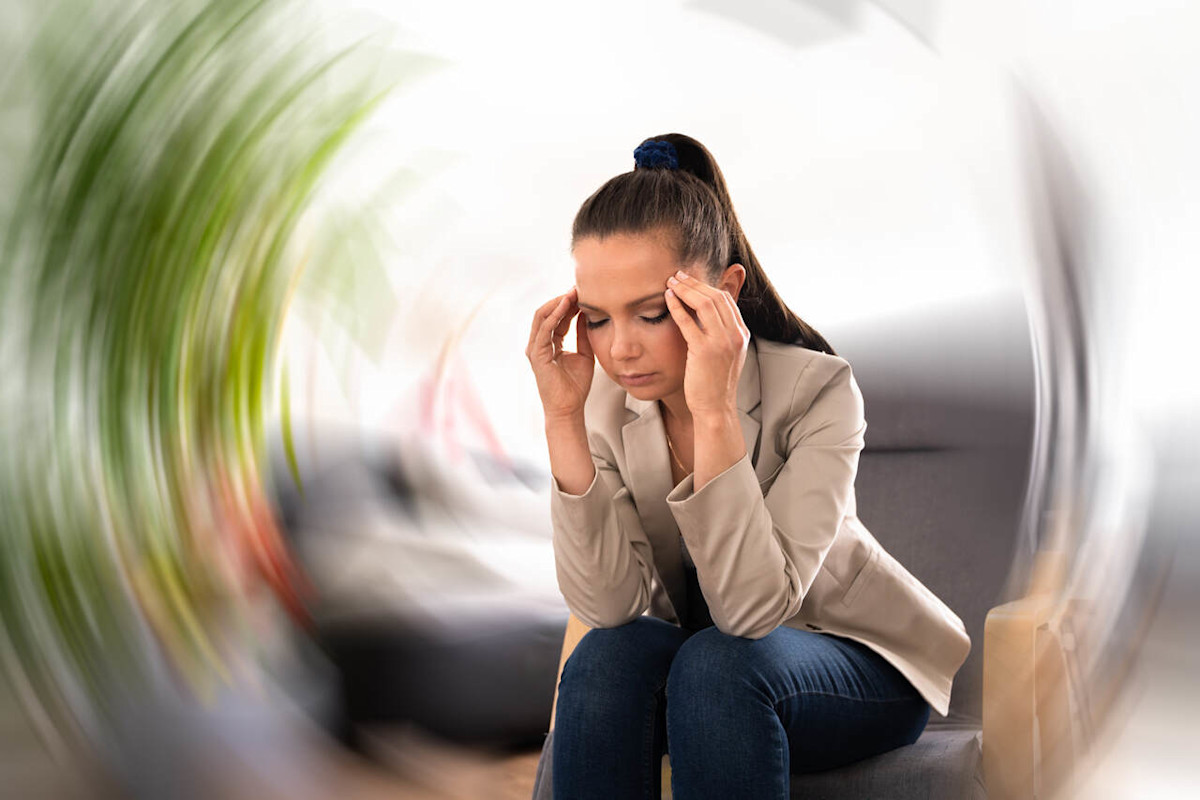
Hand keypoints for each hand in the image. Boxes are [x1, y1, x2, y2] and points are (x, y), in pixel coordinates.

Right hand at [526, 286, 595, 420]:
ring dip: (557, 302)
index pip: (557, 317)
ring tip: (572, 292)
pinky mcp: (536, 355)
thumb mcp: (585, 353)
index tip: (584, 292)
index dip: (569, 303)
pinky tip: (566, 305)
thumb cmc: (576, 386)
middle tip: (578, 287)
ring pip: (542, 317)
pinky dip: (554, 315)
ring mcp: (535, 349)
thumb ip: (583, 334)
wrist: (569, 408)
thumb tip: (587, 314)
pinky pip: (544, 330)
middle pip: (547, 313)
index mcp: (550, 343)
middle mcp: (539, 343)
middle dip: (563, 299)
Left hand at [664, 270, 749, 417]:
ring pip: (705, 304)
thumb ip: (721, 334)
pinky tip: (668, 298)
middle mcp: (735, 335)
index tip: (690, 280)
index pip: (726, 300)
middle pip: (716, 297)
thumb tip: (706, 315)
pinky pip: (689, 321)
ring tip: (671, 282)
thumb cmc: (715, 383)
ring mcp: (722, 342)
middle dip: (695, 282)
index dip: (707, 286)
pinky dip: (677, 306)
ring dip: (686, 289)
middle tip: (677, 275)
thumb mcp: (726, 355)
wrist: (715, 408)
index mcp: (742, 334)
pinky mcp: (704, 351)